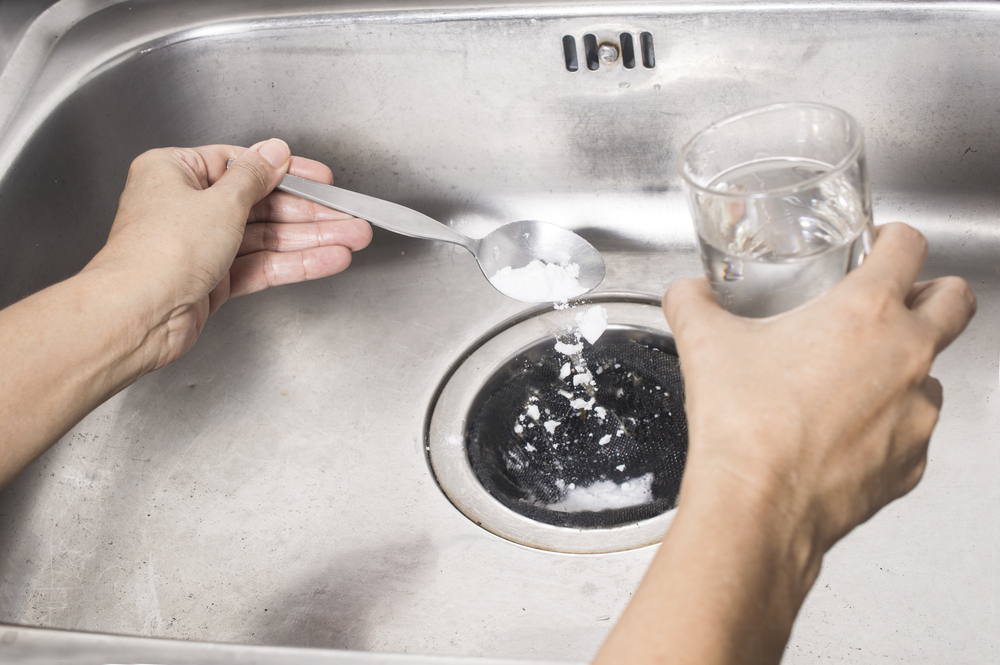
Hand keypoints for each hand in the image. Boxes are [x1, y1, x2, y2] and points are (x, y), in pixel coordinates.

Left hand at [86, 140, 371, 368]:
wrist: (138, 315)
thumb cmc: (159, 253)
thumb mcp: (220, 201)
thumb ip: (255, 176)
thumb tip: (274, 152)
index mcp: (176, 172)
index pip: (244, 165)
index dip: (288, 172)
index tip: (322, 178)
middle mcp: (188, 206)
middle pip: (262, 204)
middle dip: (311, 213)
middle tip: (349, 217)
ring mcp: (202, 245)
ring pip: (268, 237)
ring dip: (312, 239)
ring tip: (351, 239)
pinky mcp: (214, 280)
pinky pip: (263, 265)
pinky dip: (296, 263)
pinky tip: (328, 260)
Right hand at [595, 223, 975, 664]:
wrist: (756, 506)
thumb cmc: (743, 426)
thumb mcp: (704, 345)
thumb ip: (693, 304)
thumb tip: (687, 293)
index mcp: (865, 312)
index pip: (909, 246)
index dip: (895, 238)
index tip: (880, 246)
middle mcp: (908, 356)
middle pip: (956, 301)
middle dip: (932, 292)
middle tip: (894, 301)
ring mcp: (917, 413)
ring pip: (934, 372)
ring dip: (905, 367)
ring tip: (851, 381)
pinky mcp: (911, 462)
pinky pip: (912, 431)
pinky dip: (887, 425)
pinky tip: (842, 433)